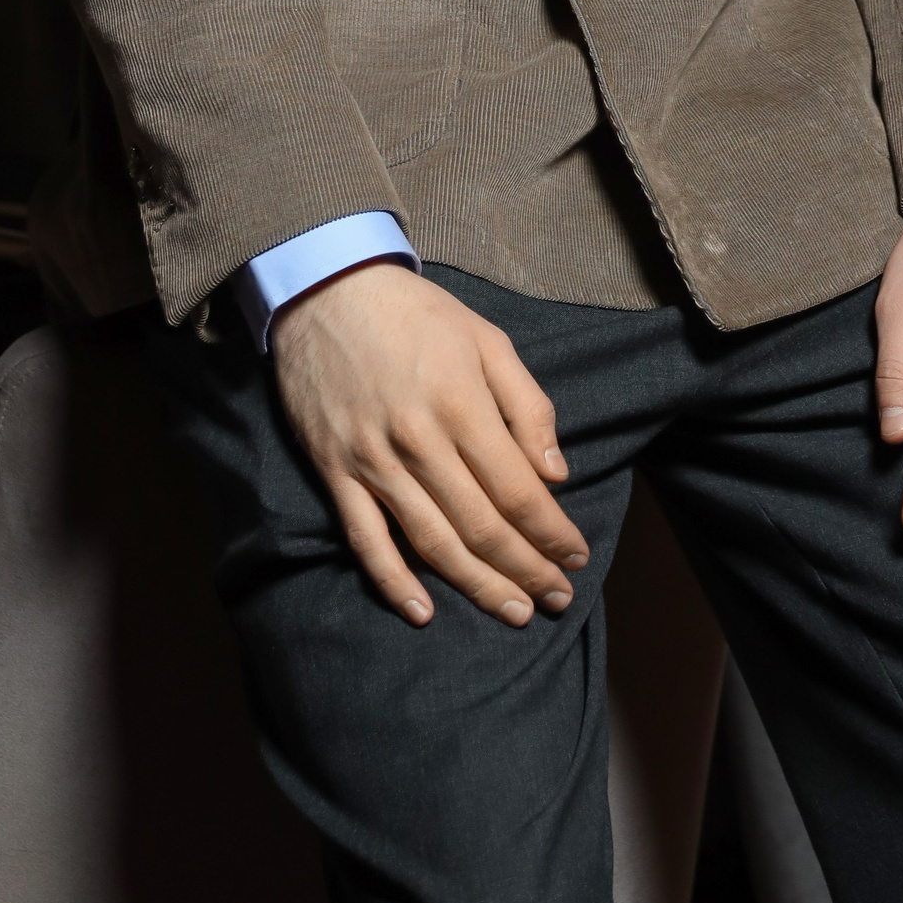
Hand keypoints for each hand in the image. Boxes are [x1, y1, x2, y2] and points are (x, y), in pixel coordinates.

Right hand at [271, 263, 590, 628]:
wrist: (325, 290)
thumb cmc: (415, 313)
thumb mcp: (487, 339)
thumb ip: (528, 405)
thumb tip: (556, 474)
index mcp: (462, 403)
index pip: (517, 489)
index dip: (551, 531)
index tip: (576, 556)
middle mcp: (419, 440)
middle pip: (481, 526)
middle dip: (526, 569)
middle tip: (557, 598)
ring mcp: (373, 461)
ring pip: (432, 542)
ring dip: (478, 586)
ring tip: (514, 612)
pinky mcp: (335, 471)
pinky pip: (365, 539)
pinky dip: (393, 582)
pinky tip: (423, 611)